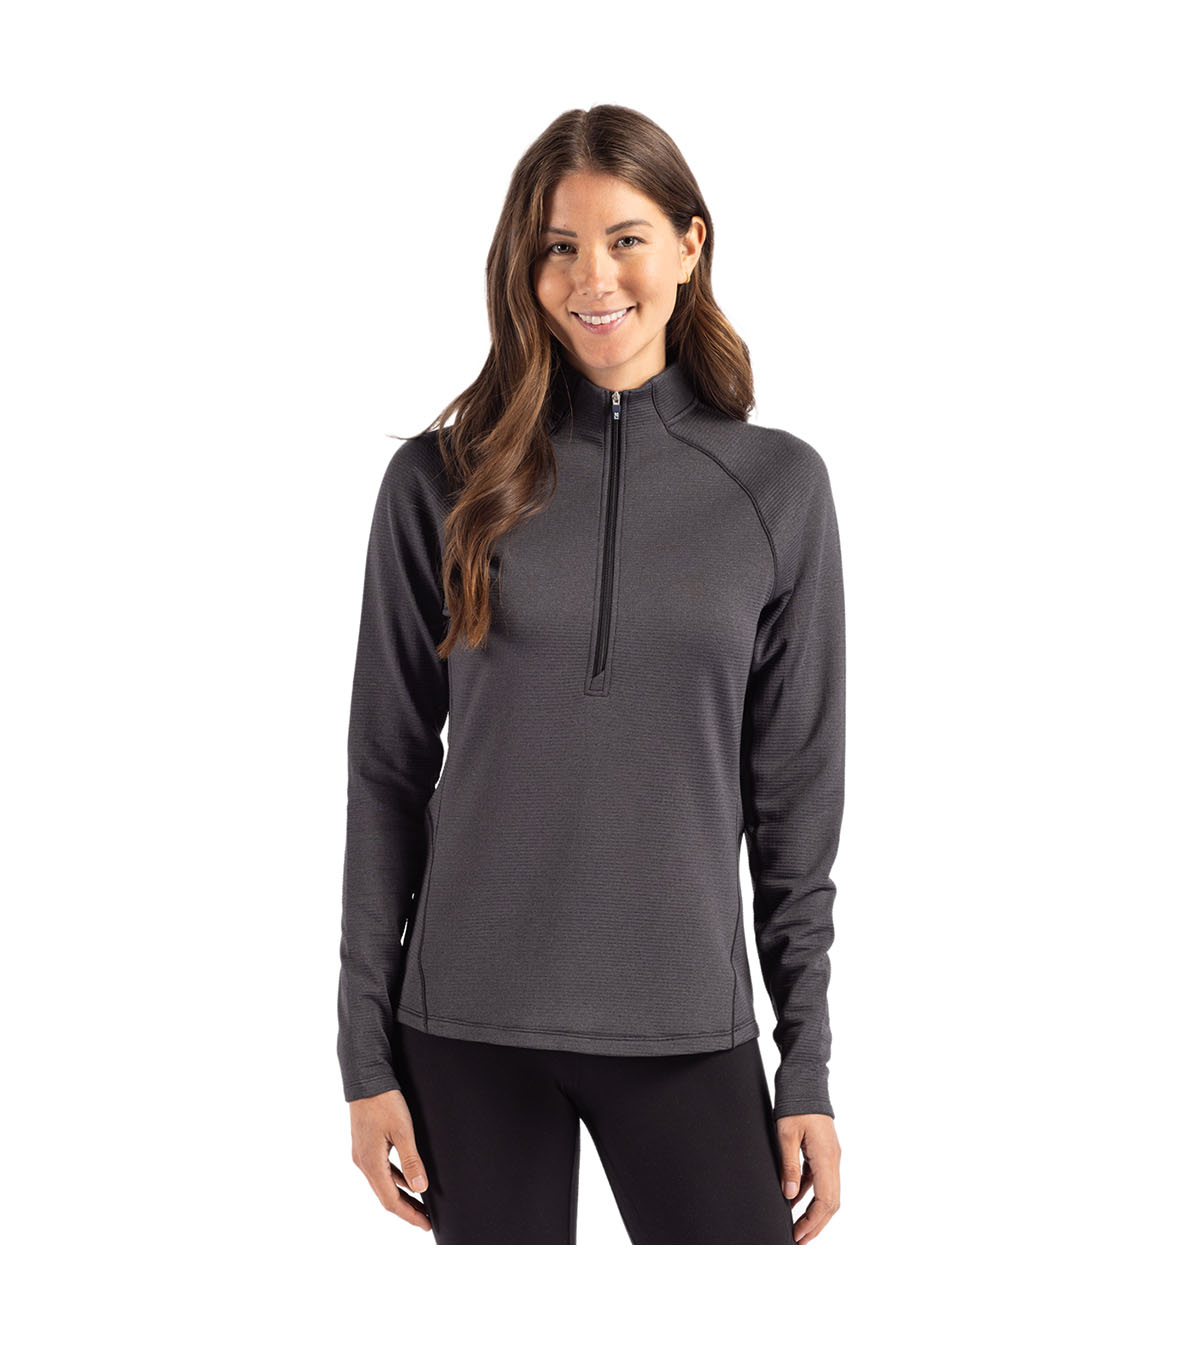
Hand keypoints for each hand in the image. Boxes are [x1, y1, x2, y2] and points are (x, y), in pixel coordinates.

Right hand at [349, 1088, 433, 1231]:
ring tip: (421, 1202)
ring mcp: (362, 1154)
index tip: (426, 1225)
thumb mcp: (403, 1131)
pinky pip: (381, 1170)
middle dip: (406, 1209)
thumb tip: (420, 1189)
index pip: (390, 1201)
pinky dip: (395, 1179)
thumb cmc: (384, 1101)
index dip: (409, 1215)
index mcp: (371, 1163)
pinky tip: (408, 1178)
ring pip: (383, 1183)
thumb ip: (411, 1161)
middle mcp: (363, 1163)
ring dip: (401, 1195)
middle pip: (386, 1196)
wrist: (366, 1078)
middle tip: (426, 1220)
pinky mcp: (365, 1145)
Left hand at [777, 1113, 840, 1243]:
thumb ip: (788, 1166)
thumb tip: (789, 1196)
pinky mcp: (824, 1151)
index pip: (826, 1201)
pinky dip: (810, 1194)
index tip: (797, 1234)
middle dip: (816, 1223)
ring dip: (814, 1212)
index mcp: (827, 1158)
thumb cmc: (796, 1102)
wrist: (806, 1079)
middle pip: (831, 1202)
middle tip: (799, 1239)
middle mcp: (833, 1159)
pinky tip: (795, 1200)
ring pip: (828, 1192)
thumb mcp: (786, 1134)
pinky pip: (820, 1179)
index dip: (812, 1221)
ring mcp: (831, 1156)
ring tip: (798, 1226)